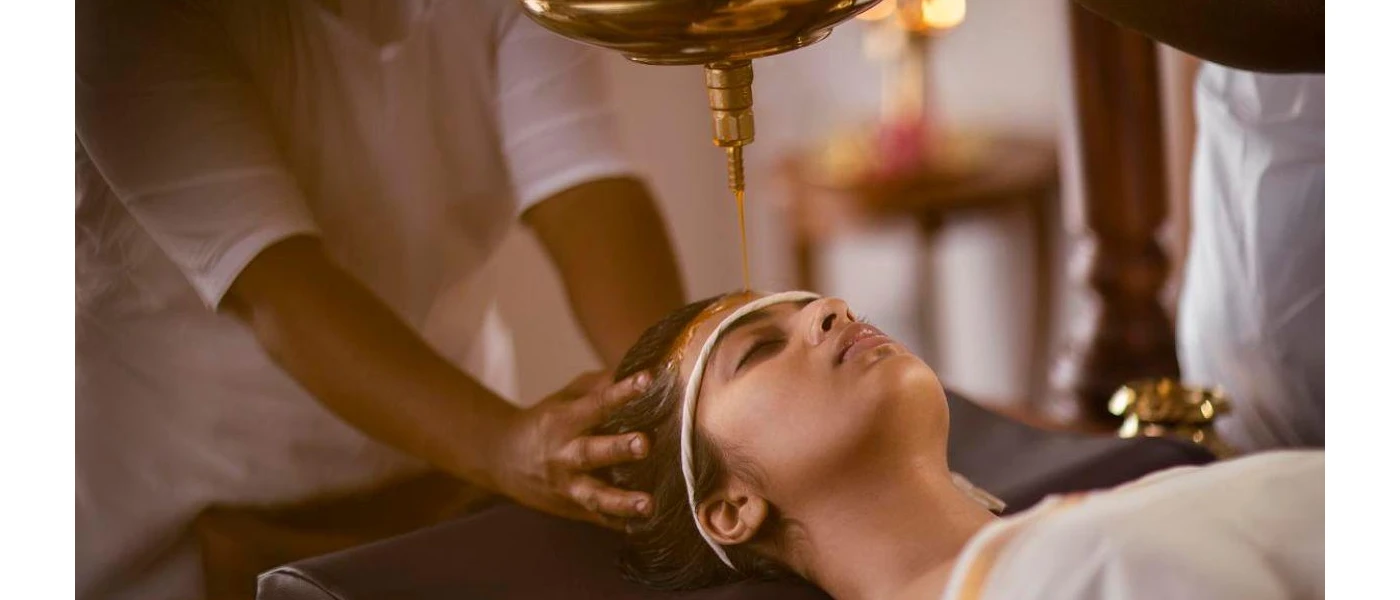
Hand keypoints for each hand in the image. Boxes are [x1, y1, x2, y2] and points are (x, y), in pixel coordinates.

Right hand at [490, 370, 653, 526]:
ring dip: (621, 501)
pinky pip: (598, 518)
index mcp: (564, 420)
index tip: (648, 380)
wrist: (503, 458)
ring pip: (594, 494)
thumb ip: (598, 386)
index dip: (622, 392)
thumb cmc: (547, 421)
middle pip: (591, 451)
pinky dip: (619, 523)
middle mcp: (564, 453)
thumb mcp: (565, 397)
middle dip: (618, 448)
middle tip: (644, 444)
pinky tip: (644, 526)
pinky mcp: (572, 509)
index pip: (596, 404)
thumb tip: (635, 371)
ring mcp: (567, 485)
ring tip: (647, 505)